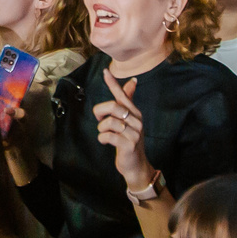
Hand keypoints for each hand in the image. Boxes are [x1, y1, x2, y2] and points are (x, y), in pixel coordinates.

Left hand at [92, 65, 154, 190]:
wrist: (136, 165)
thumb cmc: (129, 141)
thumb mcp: (129, 121)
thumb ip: (128, 102)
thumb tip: (132, 81)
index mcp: (135, 113)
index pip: (123, 95)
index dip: (113, 83)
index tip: (105, 71)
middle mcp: (137, 121)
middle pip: (113, 107)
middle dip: (100, 112)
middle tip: (99, 120)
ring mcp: (134, 133)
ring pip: (109, 122)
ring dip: (101, 129)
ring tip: (105, 134)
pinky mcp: (129, 145)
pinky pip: (108, 136)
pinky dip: (102, 139)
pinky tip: (106, 142)